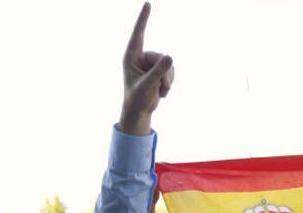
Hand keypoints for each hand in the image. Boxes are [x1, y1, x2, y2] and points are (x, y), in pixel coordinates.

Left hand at [119, 2, 174, 135]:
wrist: (139, 111)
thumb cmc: (137, 99)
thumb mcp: (147, 86)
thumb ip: (158, 72)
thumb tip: (170, 57)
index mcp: (131, 56)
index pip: (139, 34)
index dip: (143, 19)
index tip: (148, 4)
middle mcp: (141, 57)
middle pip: (161, 56)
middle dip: (163, 74)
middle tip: (157, 87)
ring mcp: (150, 63)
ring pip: (168, 63)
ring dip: (167, 80)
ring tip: (158, 90)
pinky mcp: (159, 69)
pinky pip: (171, 69)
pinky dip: (169, 82)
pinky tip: (161, 92)